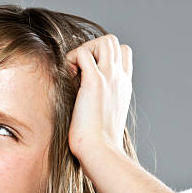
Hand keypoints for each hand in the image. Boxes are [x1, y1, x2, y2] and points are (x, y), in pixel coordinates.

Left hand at [65, 34, 132, 158]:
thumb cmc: (98, 142)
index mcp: (124, 86)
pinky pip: (83, 53)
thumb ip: (99, 101)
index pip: (122, 53)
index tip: (87, 73)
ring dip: (85, 49)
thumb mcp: (104, 116)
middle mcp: (120, 78)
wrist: (100, 152)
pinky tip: (67, 77)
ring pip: (104, 40)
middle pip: (113, 42)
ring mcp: (109, 78)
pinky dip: (72, 59)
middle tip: (78, 70)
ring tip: (74, 71)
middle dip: (92, 48)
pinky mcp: (94, 82)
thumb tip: (81, 99)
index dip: (103, 55)